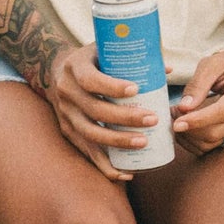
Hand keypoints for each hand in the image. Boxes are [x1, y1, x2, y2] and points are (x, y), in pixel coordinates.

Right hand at [48, 42, 162, 182]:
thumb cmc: (90, 60)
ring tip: (144, 142)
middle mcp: (66, 91)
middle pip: (94, 109)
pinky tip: (127, 173)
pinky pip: (86, 151)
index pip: (90, 79)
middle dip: (125, 117)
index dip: (112, 87)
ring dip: (118, 141)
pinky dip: (106, 165)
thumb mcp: (103, 51)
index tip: (136, 89)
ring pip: (90, 133)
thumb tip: (167, 71)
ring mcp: (65, 113)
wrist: (55, 70)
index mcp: (74, 67)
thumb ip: (131, 58)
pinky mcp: (67, 130)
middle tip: (153, 119)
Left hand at [171, 48, 223, 155]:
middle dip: (189, 128)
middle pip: (217, 132)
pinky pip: (215, 143)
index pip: (221, 112)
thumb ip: (197, 85)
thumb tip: (184, 107)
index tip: (176, 123)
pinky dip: (196, 139)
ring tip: (176, 117)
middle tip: (172, 113)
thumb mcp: (211, 64)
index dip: (197, 120)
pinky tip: (185, 126)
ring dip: (190, 135)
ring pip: (214, 141)